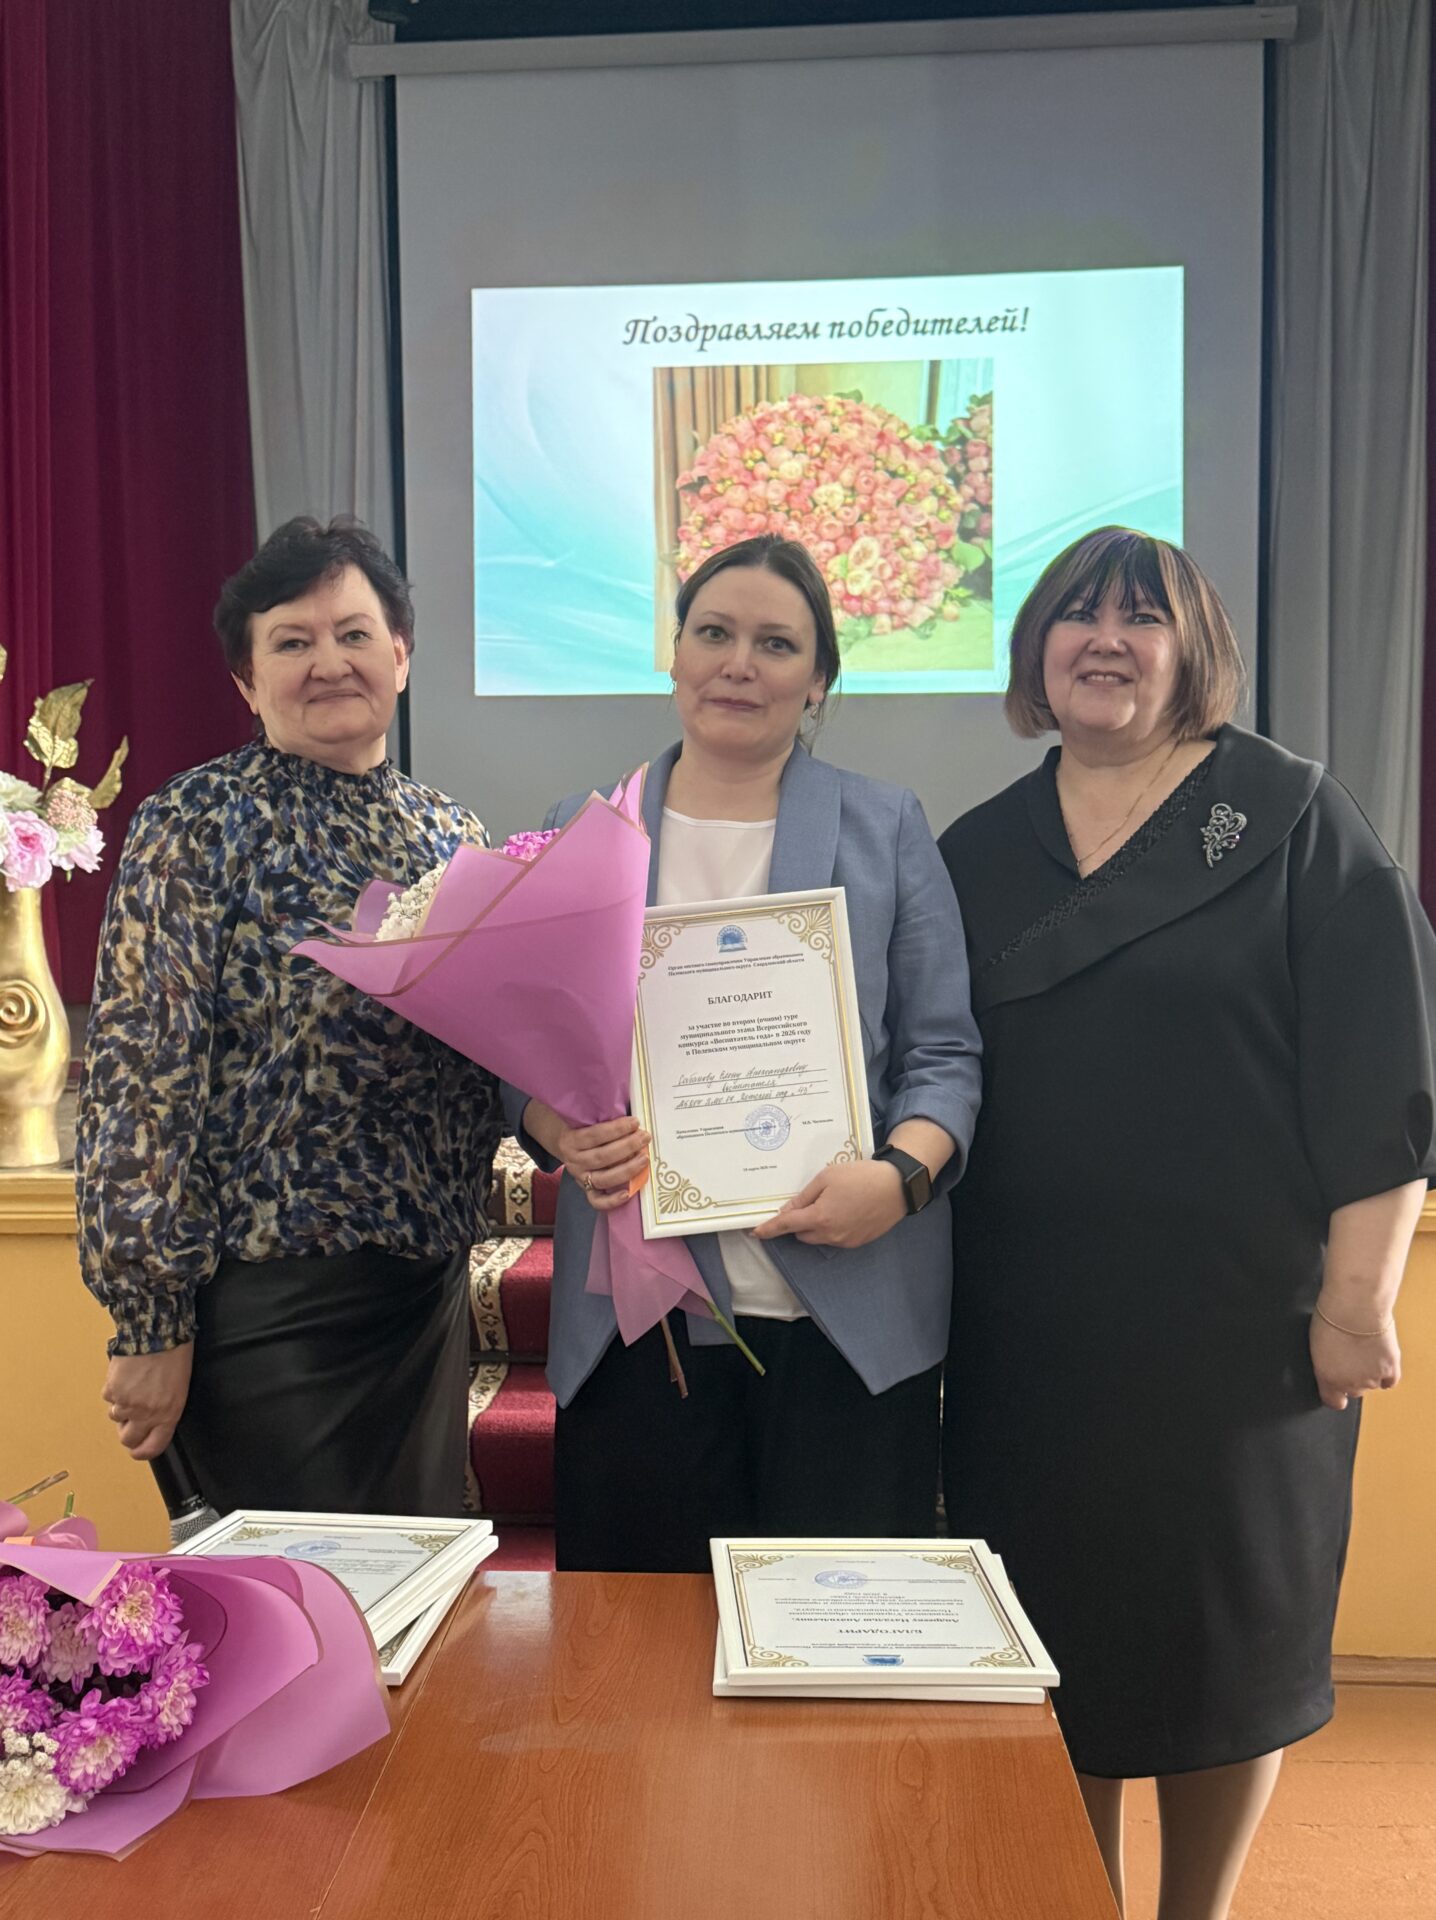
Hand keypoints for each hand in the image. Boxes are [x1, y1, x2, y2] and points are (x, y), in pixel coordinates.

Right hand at [103, 1344, 193, 1459]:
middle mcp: (146, 1414)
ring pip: (115, 1417)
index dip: (143, 1452)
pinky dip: (114, 1389)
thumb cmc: (174, 1356)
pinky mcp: (112, 1390)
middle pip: (128, 1439)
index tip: (138, 1450)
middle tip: (131, 1418)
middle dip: (127, 1432)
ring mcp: (127, 1403)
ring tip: (133, 1386)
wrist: (157, 1333)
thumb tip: (152, 1420)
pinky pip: (108, 1397)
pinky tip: (126, 1374)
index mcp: (168, 1414)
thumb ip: (165, 1409)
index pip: (153, 1447)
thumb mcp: (179, 1388)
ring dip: (121, 1407)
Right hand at [558, 1115, 650, 1213]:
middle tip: (644, 1138)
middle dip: (627, 1147)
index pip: (595, 1135)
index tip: (635, 1122)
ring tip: (644, 1159)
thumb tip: (632, 1119)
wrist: (566, 1146)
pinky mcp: (586, 1191)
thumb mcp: (585, 1121)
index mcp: (571, 1140)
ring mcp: (580, 1178)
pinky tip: (628, 1193)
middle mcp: (574, 1161)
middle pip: (602, 1156)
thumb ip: (603, 1119)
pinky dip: (612, 1200)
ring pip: (603, 1179)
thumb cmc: (584, 1130)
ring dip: (627, 1169)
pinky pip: (597, 1201)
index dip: (616, 1129)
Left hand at [752, 1160, 906, 1249]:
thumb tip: (787, 1211)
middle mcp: (830, 1235)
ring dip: (816, 1226)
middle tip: (811, 1201)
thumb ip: (804, 1197)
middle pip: (802, 1234)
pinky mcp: (858, 1242)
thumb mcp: (827, 1178)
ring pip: (819, 1238)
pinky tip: (846, 1211)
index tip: (756, 1232)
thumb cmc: (861, 1177)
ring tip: (833, 1203)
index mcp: (819, 1218)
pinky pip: (836, 1238)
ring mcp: (845, 1241)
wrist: (897, 1187)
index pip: (786, 1226)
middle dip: (799, 1222)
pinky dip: (833, 1228)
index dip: (769, 1229)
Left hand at [1309, 1312, 1400, 1411]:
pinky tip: (1381, 1360)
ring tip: (1364, 1349)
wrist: (1356, 1307)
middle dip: (1352, 1378)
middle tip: (1351, 1358)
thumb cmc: (1332, 1318)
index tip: (1337, 1392)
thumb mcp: (1316, 1345)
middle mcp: (1350, 1383)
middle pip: (1354, 1390)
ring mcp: (1372, 1378)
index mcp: (1327, 1378)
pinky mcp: (1390, 1369)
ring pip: (1372, 1384)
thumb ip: (1325, 1364)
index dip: (1336, 1396)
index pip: (1333, 1401)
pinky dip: (1387, 1373)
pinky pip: (1391, 1380)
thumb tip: (1331, 1367)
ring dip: (1370, 1372)